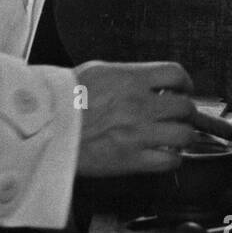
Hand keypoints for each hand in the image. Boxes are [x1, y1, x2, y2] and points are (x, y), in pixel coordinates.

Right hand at [72, 61, 231, 177]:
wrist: (44, 127)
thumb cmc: (63, 98)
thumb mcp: (96, 71)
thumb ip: (127, 74)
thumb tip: (147, 80)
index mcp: (130, 79)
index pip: (175, 74)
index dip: (185, 82)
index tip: (183, 89)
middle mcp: (139, 105)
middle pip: (185, 107)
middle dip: (188, 112)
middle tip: (183, 116)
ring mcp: (138, 133)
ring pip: (184, 135)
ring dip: (184, 136)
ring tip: (177, 136)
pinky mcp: (132, 159)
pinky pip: (169, 161)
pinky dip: (172, 158)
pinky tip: (165, 154)